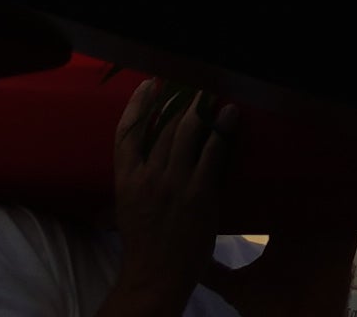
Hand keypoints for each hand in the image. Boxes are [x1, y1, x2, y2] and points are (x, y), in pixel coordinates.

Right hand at [109, 78, 235, 260]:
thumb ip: (135, 181)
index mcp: (126, 180)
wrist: (157, 276)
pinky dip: (222, 130)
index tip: (149, 85)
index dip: (138, 105)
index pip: (127, 133)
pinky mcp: (199, 192)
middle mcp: (148, 176)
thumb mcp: (127, 207)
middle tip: (193, 81)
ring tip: (212, 91)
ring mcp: (174, 183)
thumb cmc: (143, 243)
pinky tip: (230, 114)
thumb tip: (142, 159)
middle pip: (164, 125)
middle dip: (179, 99)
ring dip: (201, 107)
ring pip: (188, 132)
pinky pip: (212, 152)